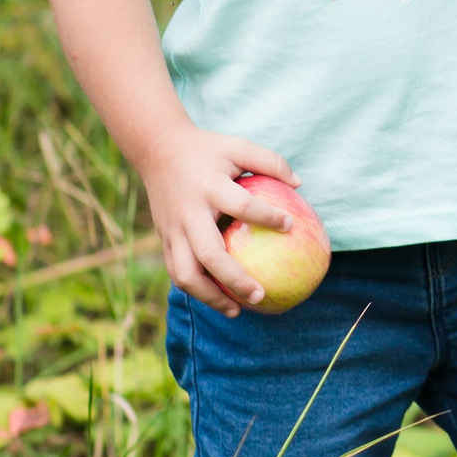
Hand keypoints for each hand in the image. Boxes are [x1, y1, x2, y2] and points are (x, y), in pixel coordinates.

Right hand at [137, 125, 301, 315]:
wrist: (157, 150)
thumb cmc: (207, 150)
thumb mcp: (238, 146)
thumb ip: (269, 162)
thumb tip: (300, 184)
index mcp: (209, 186)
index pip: (240, 205)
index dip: (266, 217)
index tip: (289, 226)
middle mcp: (188, 213)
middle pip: (208, 254)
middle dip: (234, 279)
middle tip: (261, 295)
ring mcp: (172, 230)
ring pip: (185, 273)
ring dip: (210, 296)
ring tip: (237, 310)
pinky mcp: (164, 239)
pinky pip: (178, 272)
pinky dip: (197, 290)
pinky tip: (220, 300)